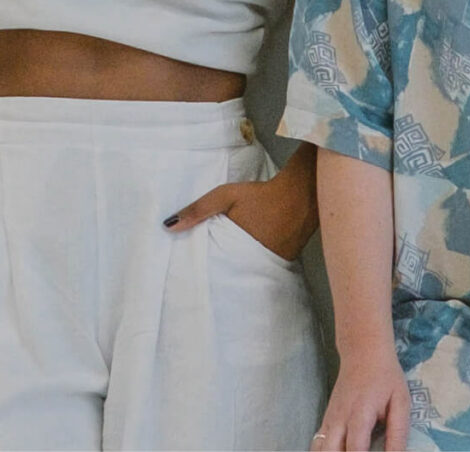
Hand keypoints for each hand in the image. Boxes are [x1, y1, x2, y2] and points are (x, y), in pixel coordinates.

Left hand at [166, 172, 317, 261]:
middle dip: (216, 273)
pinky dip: (250, 264)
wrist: (301, 195)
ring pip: (244, 271)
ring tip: (218, 268)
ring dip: (233, 269)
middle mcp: (252, 263)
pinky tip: (242, 259)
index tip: (188, 273)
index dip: (201, 271)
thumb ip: (199, 210)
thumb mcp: (225, 197)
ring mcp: (268, 264)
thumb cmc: (261, 195)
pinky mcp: (281, 261)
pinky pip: (260, 267)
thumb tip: (168, 226)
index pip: (212, 268)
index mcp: (236, 251)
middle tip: (200, 274)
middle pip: (228, 273)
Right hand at [314, 346, 412, 450]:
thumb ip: (398, 434)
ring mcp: (328, 421)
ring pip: (319, 450)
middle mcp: (338, 420)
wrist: (362, 353)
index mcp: (359, 415)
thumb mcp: (400, 403)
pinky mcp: (325, 421)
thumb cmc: (386, 378)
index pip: (355, 449)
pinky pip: (317, 445)